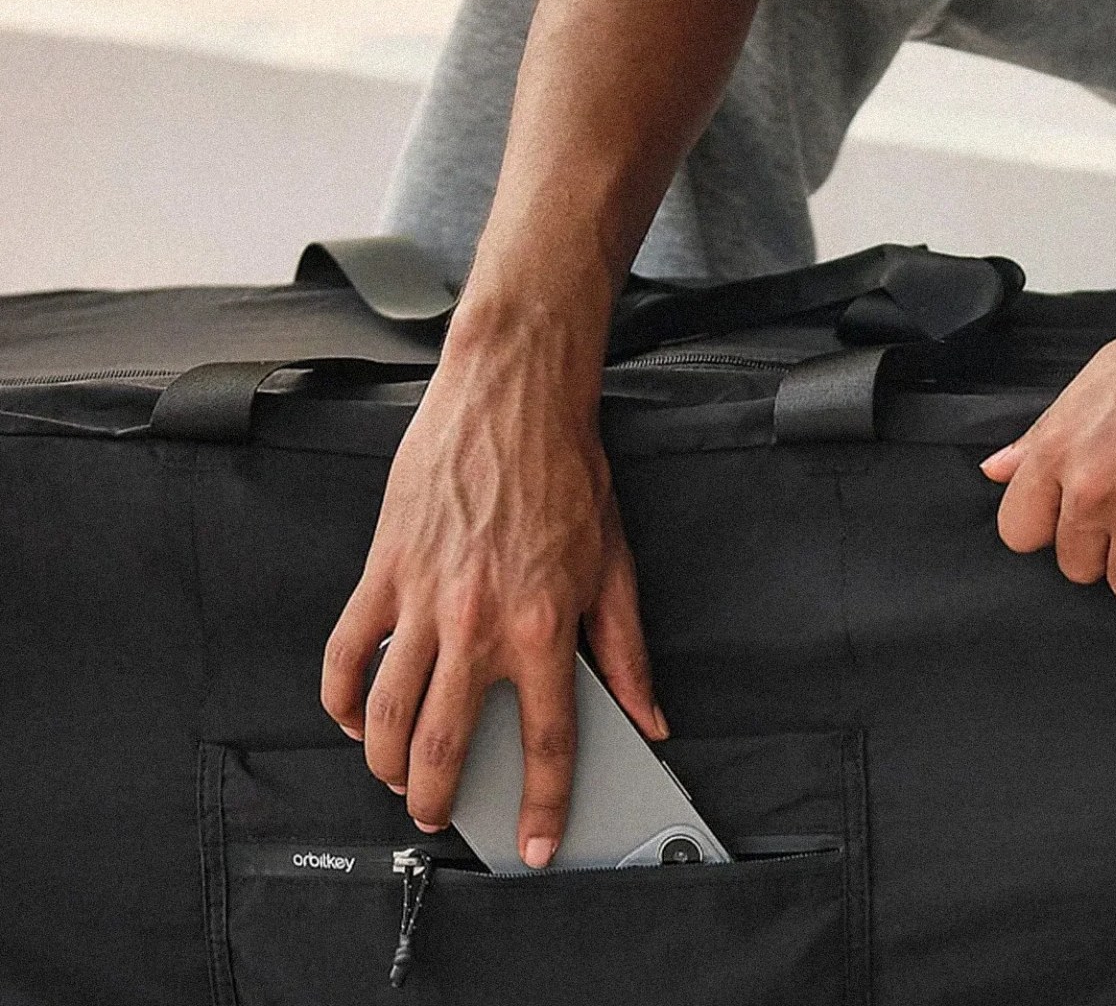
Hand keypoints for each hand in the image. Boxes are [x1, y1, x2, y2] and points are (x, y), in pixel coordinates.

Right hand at [319, 312, 662, 868]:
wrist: (513, 398)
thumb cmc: (566, 473)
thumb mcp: (616, 566)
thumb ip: (627, 653)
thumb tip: (649, 716)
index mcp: (545, 627)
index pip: (548, 741)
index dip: (545, 804)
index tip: (540, 841)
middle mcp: (479, 625)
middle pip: (443, 745)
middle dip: (438, 799)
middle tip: (441, 815)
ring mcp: (423, 601)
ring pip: (385, 712)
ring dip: (383, 764)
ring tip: (394, 781)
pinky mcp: (383, 572)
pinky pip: (346, 652)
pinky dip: (341, 697)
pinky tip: (353, 716)